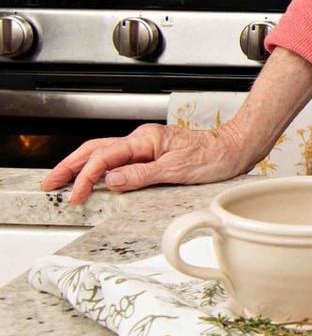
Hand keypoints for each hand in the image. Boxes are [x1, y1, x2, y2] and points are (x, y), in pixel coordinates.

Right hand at [40, 122, 259, 205]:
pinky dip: (100, 167)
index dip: (84, 177)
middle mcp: (143, 139)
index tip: (74, 196)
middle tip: (50, 183)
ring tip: (63, 180)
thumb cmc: (215, 156)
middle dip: (70, 166)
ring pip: (104, 153)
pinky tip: (95, 177)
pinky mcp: (153, 153)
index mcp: (145, 140)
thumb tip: (111, 181)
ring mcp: (147, 146)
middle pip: (96, 150)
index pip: (104, 158)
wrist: (237, 148)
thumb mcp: (178, 170)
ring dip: (81, 166)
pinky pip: (119, 159)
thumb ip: (142, 175)